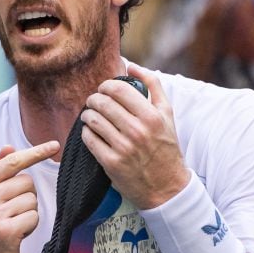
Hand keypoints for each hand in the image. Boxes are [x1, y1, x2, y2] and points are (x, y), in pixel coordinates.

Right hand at [0, 141, 58, 252]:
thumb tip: (9, 146)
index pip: (12, 162)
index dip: (35, 153)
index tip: (54, 145)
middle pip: (27, 182)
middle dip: (26, 198)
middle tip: (12, 213)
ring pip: (31, 201)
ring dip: (28, 214)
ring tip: (12, 224)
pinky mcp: (5, 231)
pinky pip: (33, 217)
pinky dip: (30, 227)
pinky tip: (17, 235)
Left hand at [80, 63, 189, 209]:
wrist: (167, 186)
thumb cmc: (166, 146)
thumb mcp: (167, 114)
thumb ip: (153, 85)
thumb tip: (132, 66)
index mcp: (152, 116)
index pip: (119, 89)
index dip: (106, 85)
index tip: (104, 89)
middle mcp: (137, 131)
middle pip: (102, 103)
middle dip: (94, 99)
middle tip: (94, 102)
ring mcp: (123, 148)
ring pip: (93, 120)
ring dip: (87, 115)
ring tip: (90, 116)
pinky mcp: (111, 163)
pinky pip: (89, 139)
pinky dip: (87, 132)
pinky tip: (92, 132)